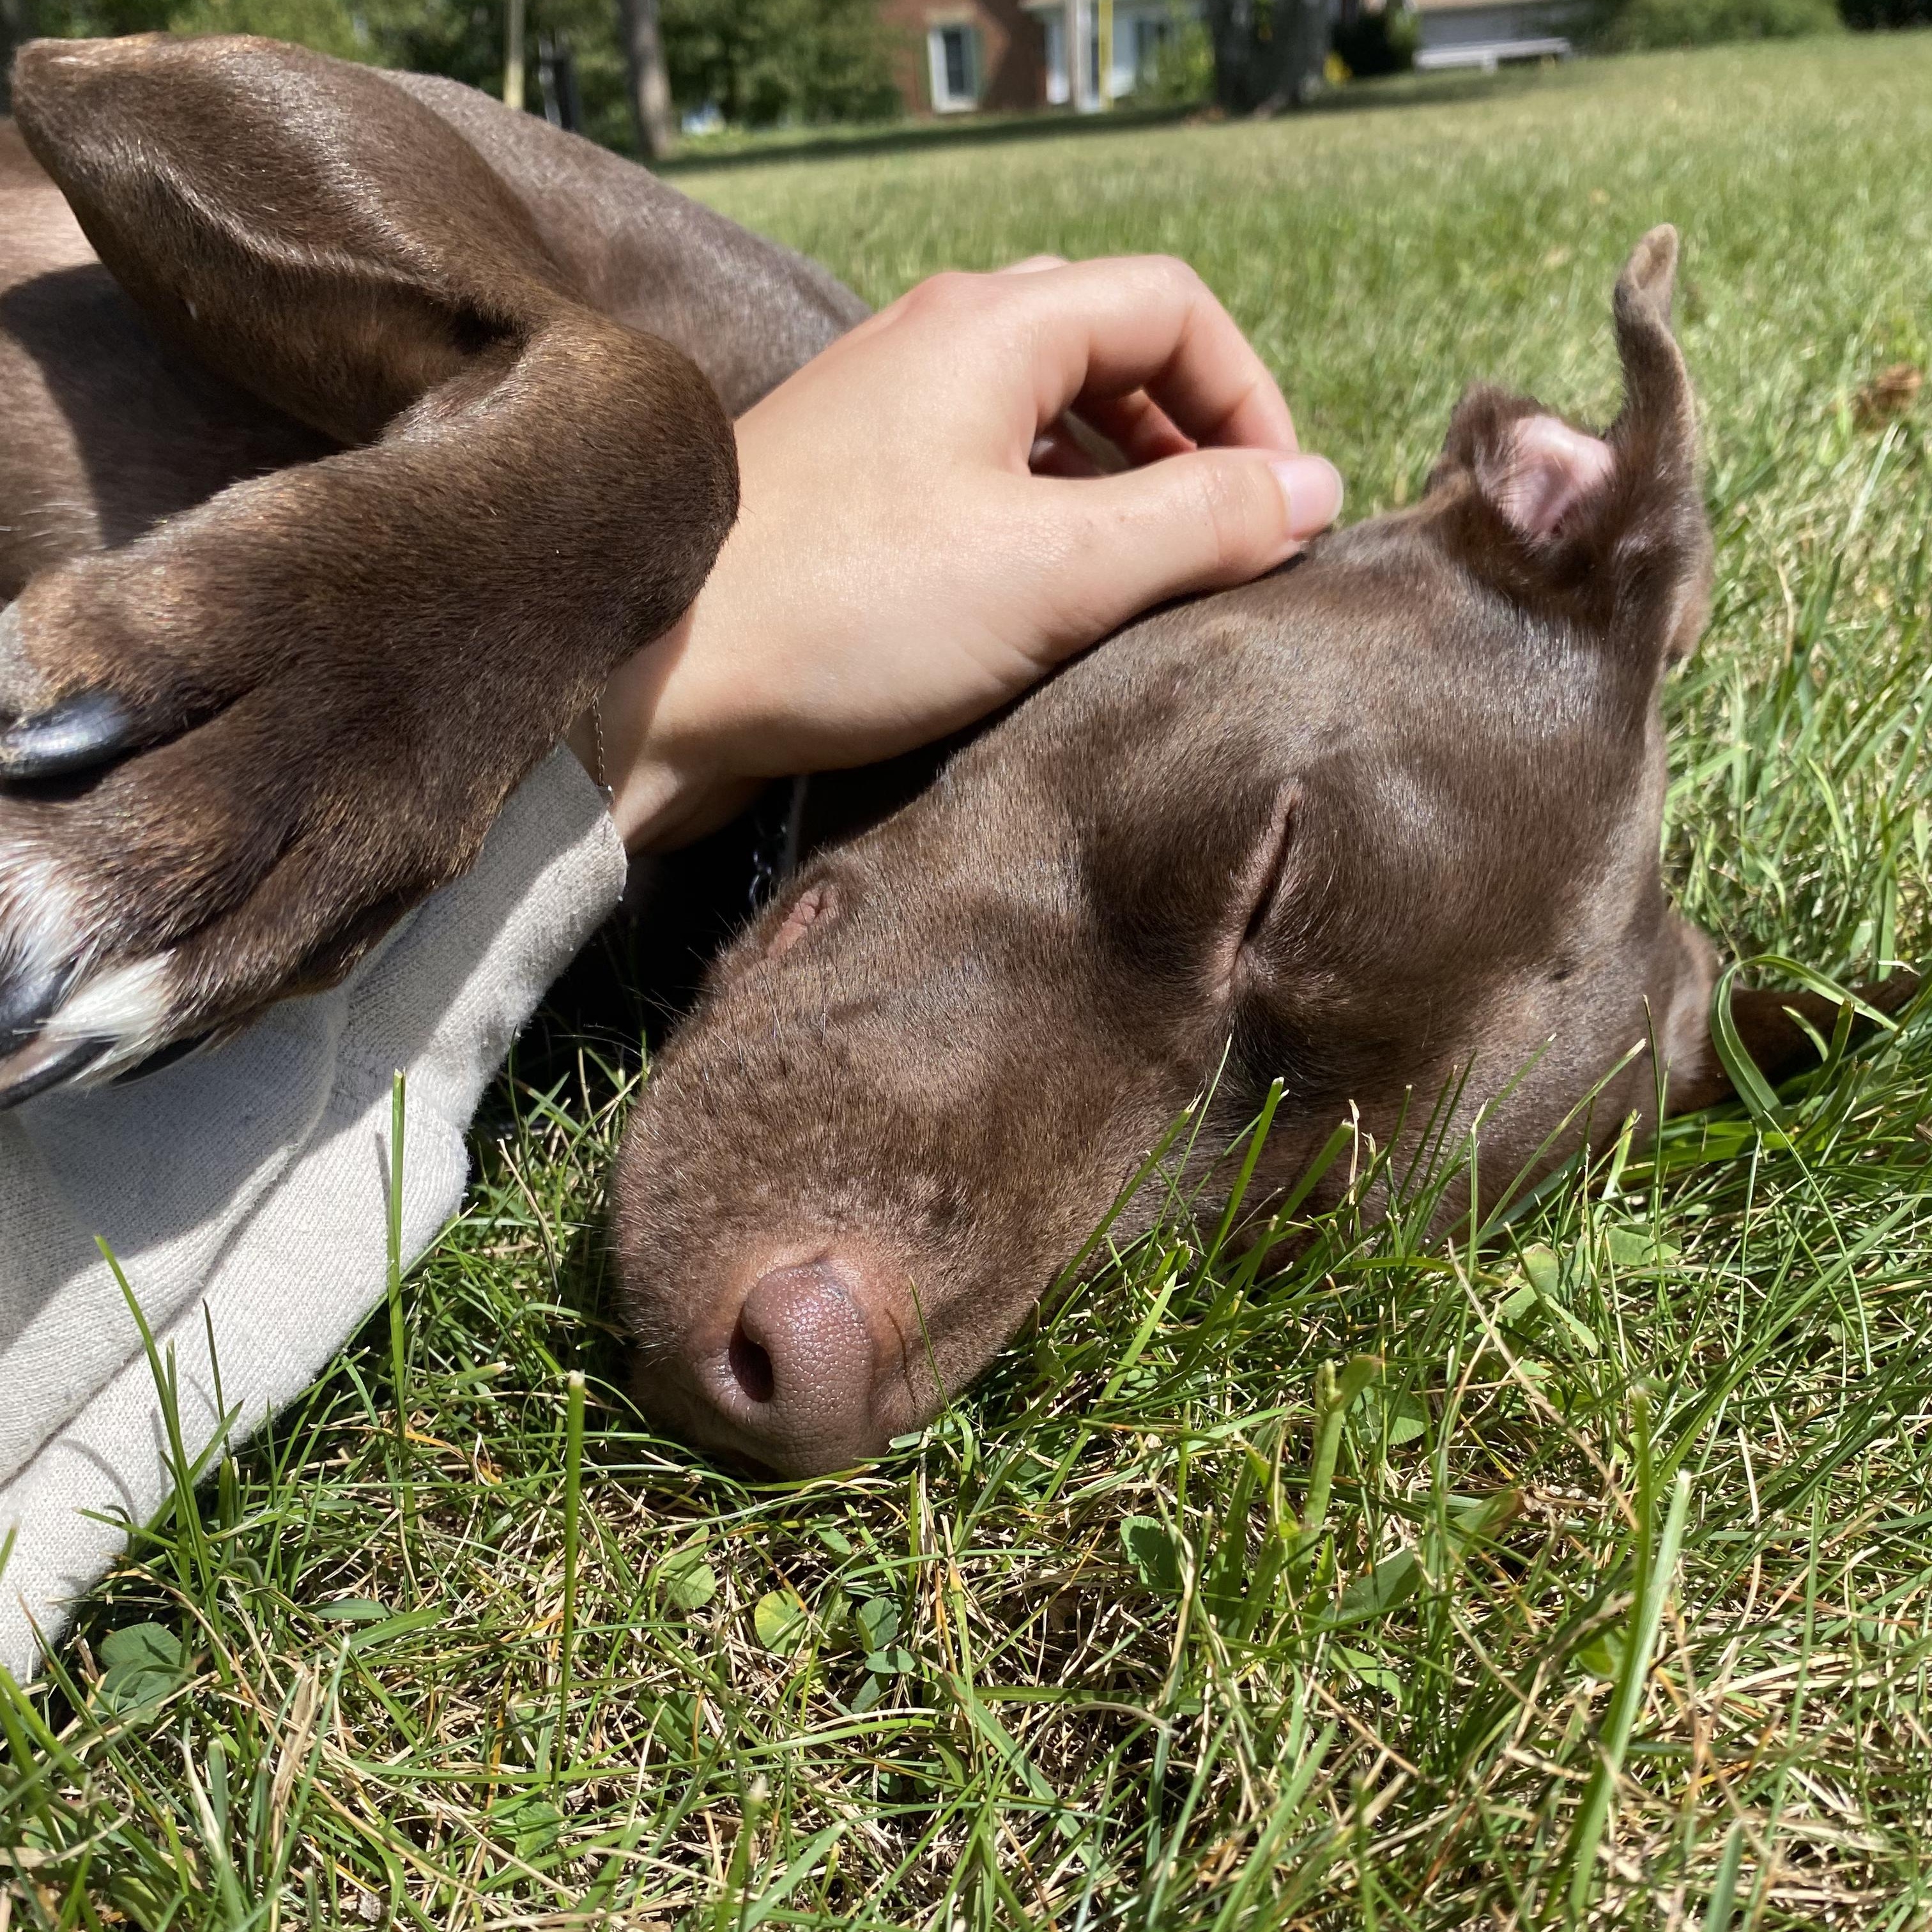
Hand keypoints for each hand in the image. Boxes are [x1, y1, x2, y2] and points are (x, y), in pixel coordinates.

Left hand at [575, 255, 1343, 848]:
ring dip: (1118, 491)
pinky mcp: (848, 495)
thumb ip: (1201, 524)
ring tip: (1146, 590)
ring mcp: (884, 417)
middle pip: (1109, 351)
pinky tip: (1047, 610)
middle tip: (1222, 548)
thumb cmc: (845, 615)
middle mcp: (934, 345)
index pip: (1173, 306)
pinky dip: (1044, 526)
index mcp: (991, 326)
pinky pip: (982, 480)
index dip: (1250, 399)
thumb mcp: (1056, 570)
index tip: (1281, 509)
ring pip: (1045, 421)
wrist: (649, 682)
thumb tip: (1314, 492)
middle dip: (1188, 443)